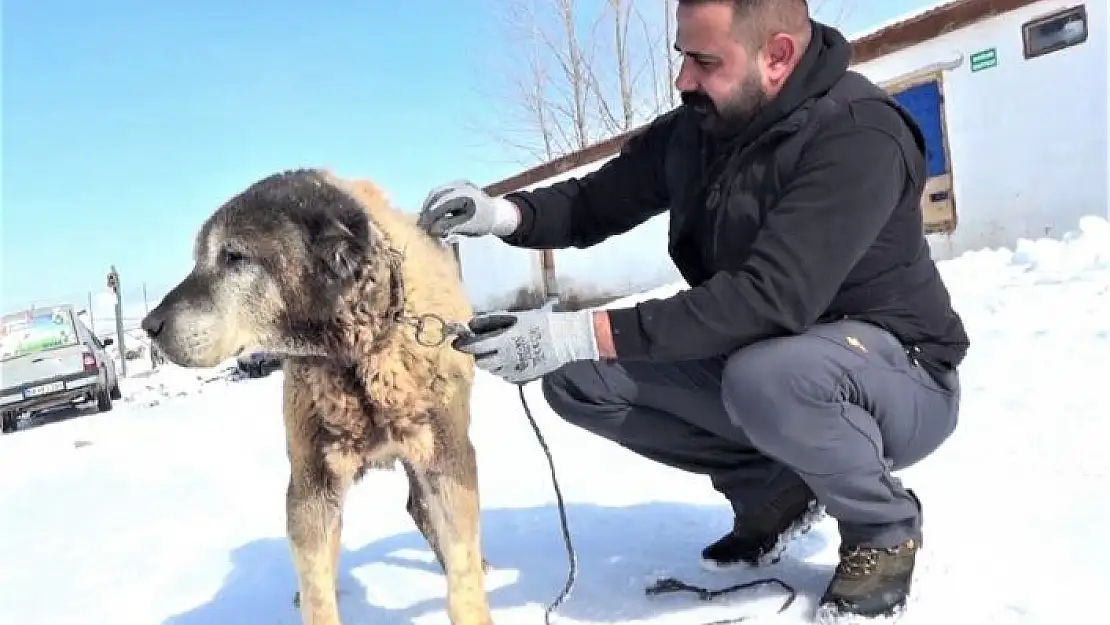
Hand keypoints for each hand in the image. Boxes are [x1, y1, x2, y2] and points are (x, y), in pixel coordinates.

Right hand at [416, 179, 520, 239]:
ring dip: (429, 204)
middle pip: (438, 194)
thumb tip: (432, 230)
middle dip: (427, 209)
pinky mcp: (458, 183)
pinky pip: (442, 190)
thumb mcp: (468, 228)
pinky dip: (434, 200)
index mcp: (467, 197)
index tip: (424, 227)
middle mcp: (463, 186)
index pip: (443, 204)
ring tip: (424, 218)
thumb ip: (450, 227)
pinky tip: (431, 210)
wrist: (496, 213)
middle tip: (421, 223)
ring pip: (438, 191)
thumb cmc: (482, 223)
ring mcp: (460, 183)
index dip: (431, 215)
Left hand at [452, 308, 599, 383]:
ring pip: (493, 371)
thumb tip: (472, 324)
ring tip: (501, 351)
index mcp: (503, 342)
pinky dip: (504, 369)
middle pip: (481, 363)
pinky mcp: (523, 378)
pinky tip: (512, 359)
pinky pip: (506, 376)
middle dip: (479, 355)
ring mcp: (515, 371)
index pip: (475, 347)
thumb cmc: (540, 323)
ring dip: (492, 362)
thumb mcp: (516, 317)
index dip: (464, 345)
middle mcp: (506, 360)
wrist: (565, 339)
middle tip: (483, 346)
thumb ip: (493, 321)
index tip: (458, 342)